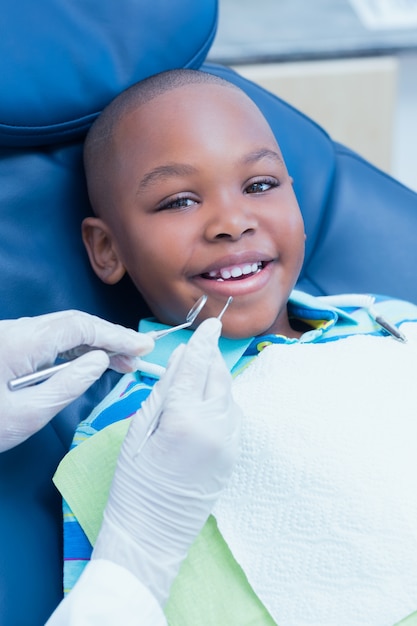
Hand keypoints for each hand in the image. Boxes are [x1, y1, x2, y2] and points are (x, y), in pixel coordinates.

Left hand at [0, 310, 153, 451]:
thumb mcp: (27, 415)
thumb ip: (68, 385)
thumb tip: (99, 361)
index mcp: (20, 342)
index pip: (79, 327)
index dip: (115, 335)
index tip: (142, 348)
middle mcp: (15, 331)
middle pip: (72, 324)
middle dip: (108, 338)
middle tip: (137, 358)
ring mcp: (9, 336)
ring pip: (61, 331)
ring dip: (93, 344)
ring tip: (121, 364)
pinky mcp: (7, 346)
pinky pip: (47, 341)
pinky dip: (73, 351)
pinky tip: (90, 363)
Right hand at [93, 318, 241, 604]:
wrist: (153, 535)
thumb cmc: (134, 484)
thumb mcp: (138, 431)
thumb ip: (162, 391)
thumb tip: (180, 359)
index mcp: (185, 418)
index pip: (197, 367)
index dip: (203, 342)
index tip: (211, 322)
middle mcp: (215, 427)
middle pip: (219, 377)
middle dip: (212, 356)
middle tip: (204, 342)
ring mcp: (229, 443)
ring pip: (229, 395)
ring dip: (217, 377)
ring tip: (201, 371)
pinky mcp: (234, 456)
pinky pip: (233, 415)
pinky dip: (223, 399)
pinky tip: (208, 399)